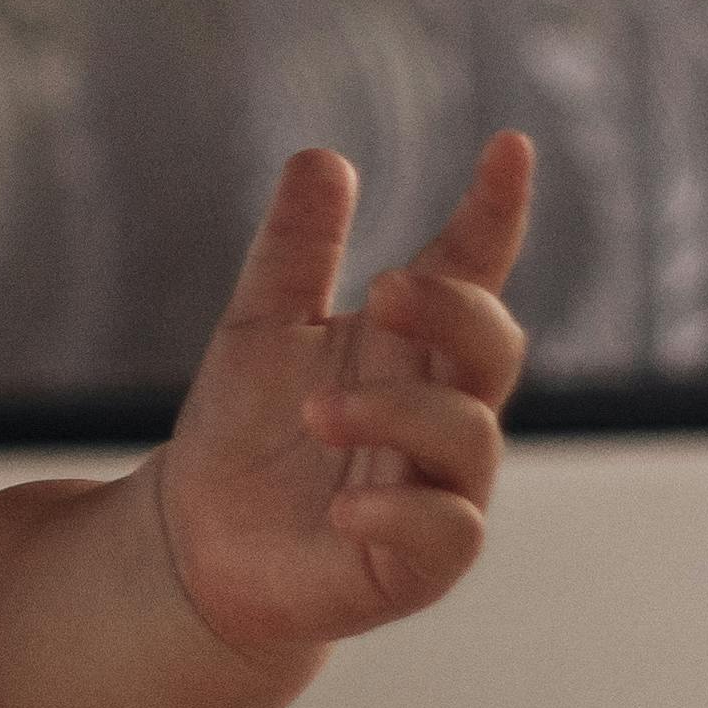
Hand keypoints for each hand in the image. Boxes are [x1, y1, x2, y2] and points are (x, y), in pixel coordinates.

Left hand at [155, 132, 533, 656]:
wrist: (198, 539)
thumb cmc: (247, 428)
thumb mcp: (259, 327)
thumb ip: (294, 251)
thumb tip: (322, 157)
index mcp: (410, 345)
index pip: (470, 270)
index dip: (495, 212)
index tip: (508, 147)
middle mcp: (440, 408)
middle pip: (492, 345)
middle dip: (452, 311)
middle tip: (386, 290)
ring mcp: (440, 486)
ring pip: (469, 436)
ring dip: (397, 413)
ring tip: (314, 413)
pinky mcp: (422, 561)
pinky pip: (447, 532)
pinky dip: (402, 512)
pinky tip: (345, 507)